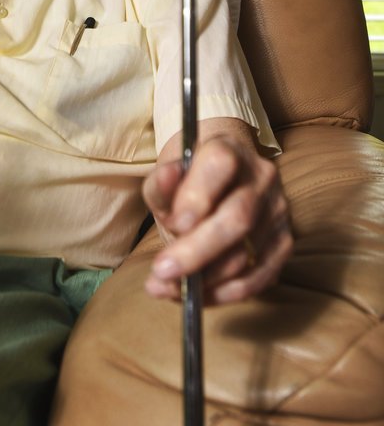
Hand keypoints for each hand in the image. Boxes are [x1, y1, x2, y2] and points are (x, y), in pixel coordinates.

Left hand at [142, 121, 292, 304]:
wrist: (222, 171)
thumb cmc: (190, 176)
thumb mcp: (169, 173)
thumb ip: (162, 183)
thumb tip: (167, 179)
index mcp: (230, 149)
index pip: (220, 165)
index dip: (198, 196)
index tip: (175, 223)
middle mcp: (262, 178)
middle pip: (237, 218)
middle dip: (197, 251)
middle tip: (162, 271)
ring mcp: (278, 211)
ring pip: (247, 255)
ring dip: (204, 281)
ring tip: (166, 287)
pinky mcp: (284, 242)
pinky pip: (259, 278)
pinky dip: (225, 293)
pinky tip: (197, 297)